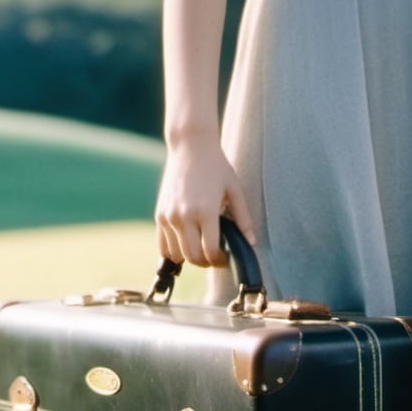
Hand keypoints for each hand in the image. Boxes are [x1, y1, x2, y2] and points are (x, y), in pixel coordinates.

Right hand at [154, 132, 254, 266]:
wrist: (190, 147)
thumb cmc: (216, 166)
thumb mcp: (234, 190)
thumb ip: (243, 218)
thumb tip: (252, 242)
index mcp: (205, 211)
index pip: (210, 251)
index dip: (219, 261)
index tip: (225, 258)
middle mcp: (184, 216)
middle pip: (192, 256)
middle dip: (206, 263)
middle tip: (215, 258)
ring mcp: (169, 216)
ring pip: (176, 254)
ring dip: (189, 258)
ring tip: (200, 250)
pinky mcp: (159, 215)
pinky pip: (162, 245)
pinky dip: (173, 252)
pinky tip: (185, 245)